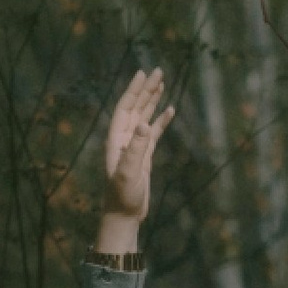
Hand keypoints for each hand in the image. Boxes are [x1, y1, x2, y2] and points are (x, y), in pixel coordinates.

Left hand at [97, 66, 173, 245]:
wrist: (124, 215)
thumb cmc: (122, 196)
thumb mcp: (128, 173)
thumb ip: (136, 149)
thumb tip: (145, 124)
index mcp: (117, 140)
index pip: (125, 108)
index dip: (134, 91)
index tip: (143, 74)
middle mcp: (124, 140)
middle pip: (135, 108)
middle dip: (146, 90)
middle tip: (158, 71)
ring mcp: (134, 147)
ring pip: (145, 117)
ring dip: (153, 101)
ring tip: (163, 83)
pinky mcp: (144, 157)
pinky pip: (154, 134)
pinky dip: (161, 121)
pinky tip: (170, 110)